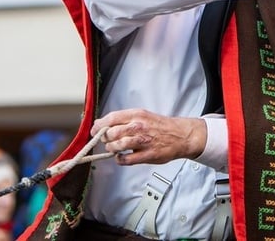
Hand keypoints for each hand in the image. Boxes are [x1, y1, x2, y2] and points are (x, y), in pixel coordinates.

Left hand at [91, 109, 206, 165]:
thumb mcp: (142, 115)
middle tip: (107, 140)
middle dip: (105, 138)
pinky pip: (126, 160)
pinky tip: (122, 157)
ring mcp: (143, 142)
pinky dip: (120, 159)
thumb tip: (102, 124)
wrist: (179, 135)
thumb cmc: (159, 126)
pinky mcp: (147, 155)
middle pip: (111, 133)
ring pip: (117, 146)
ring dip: (112, 149)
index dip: (99, 125)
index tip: (95, 130)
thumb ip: (123, 119)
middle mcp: (139, 127)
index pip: (111, 118)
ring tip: (114, 148)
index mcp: (136, 115)